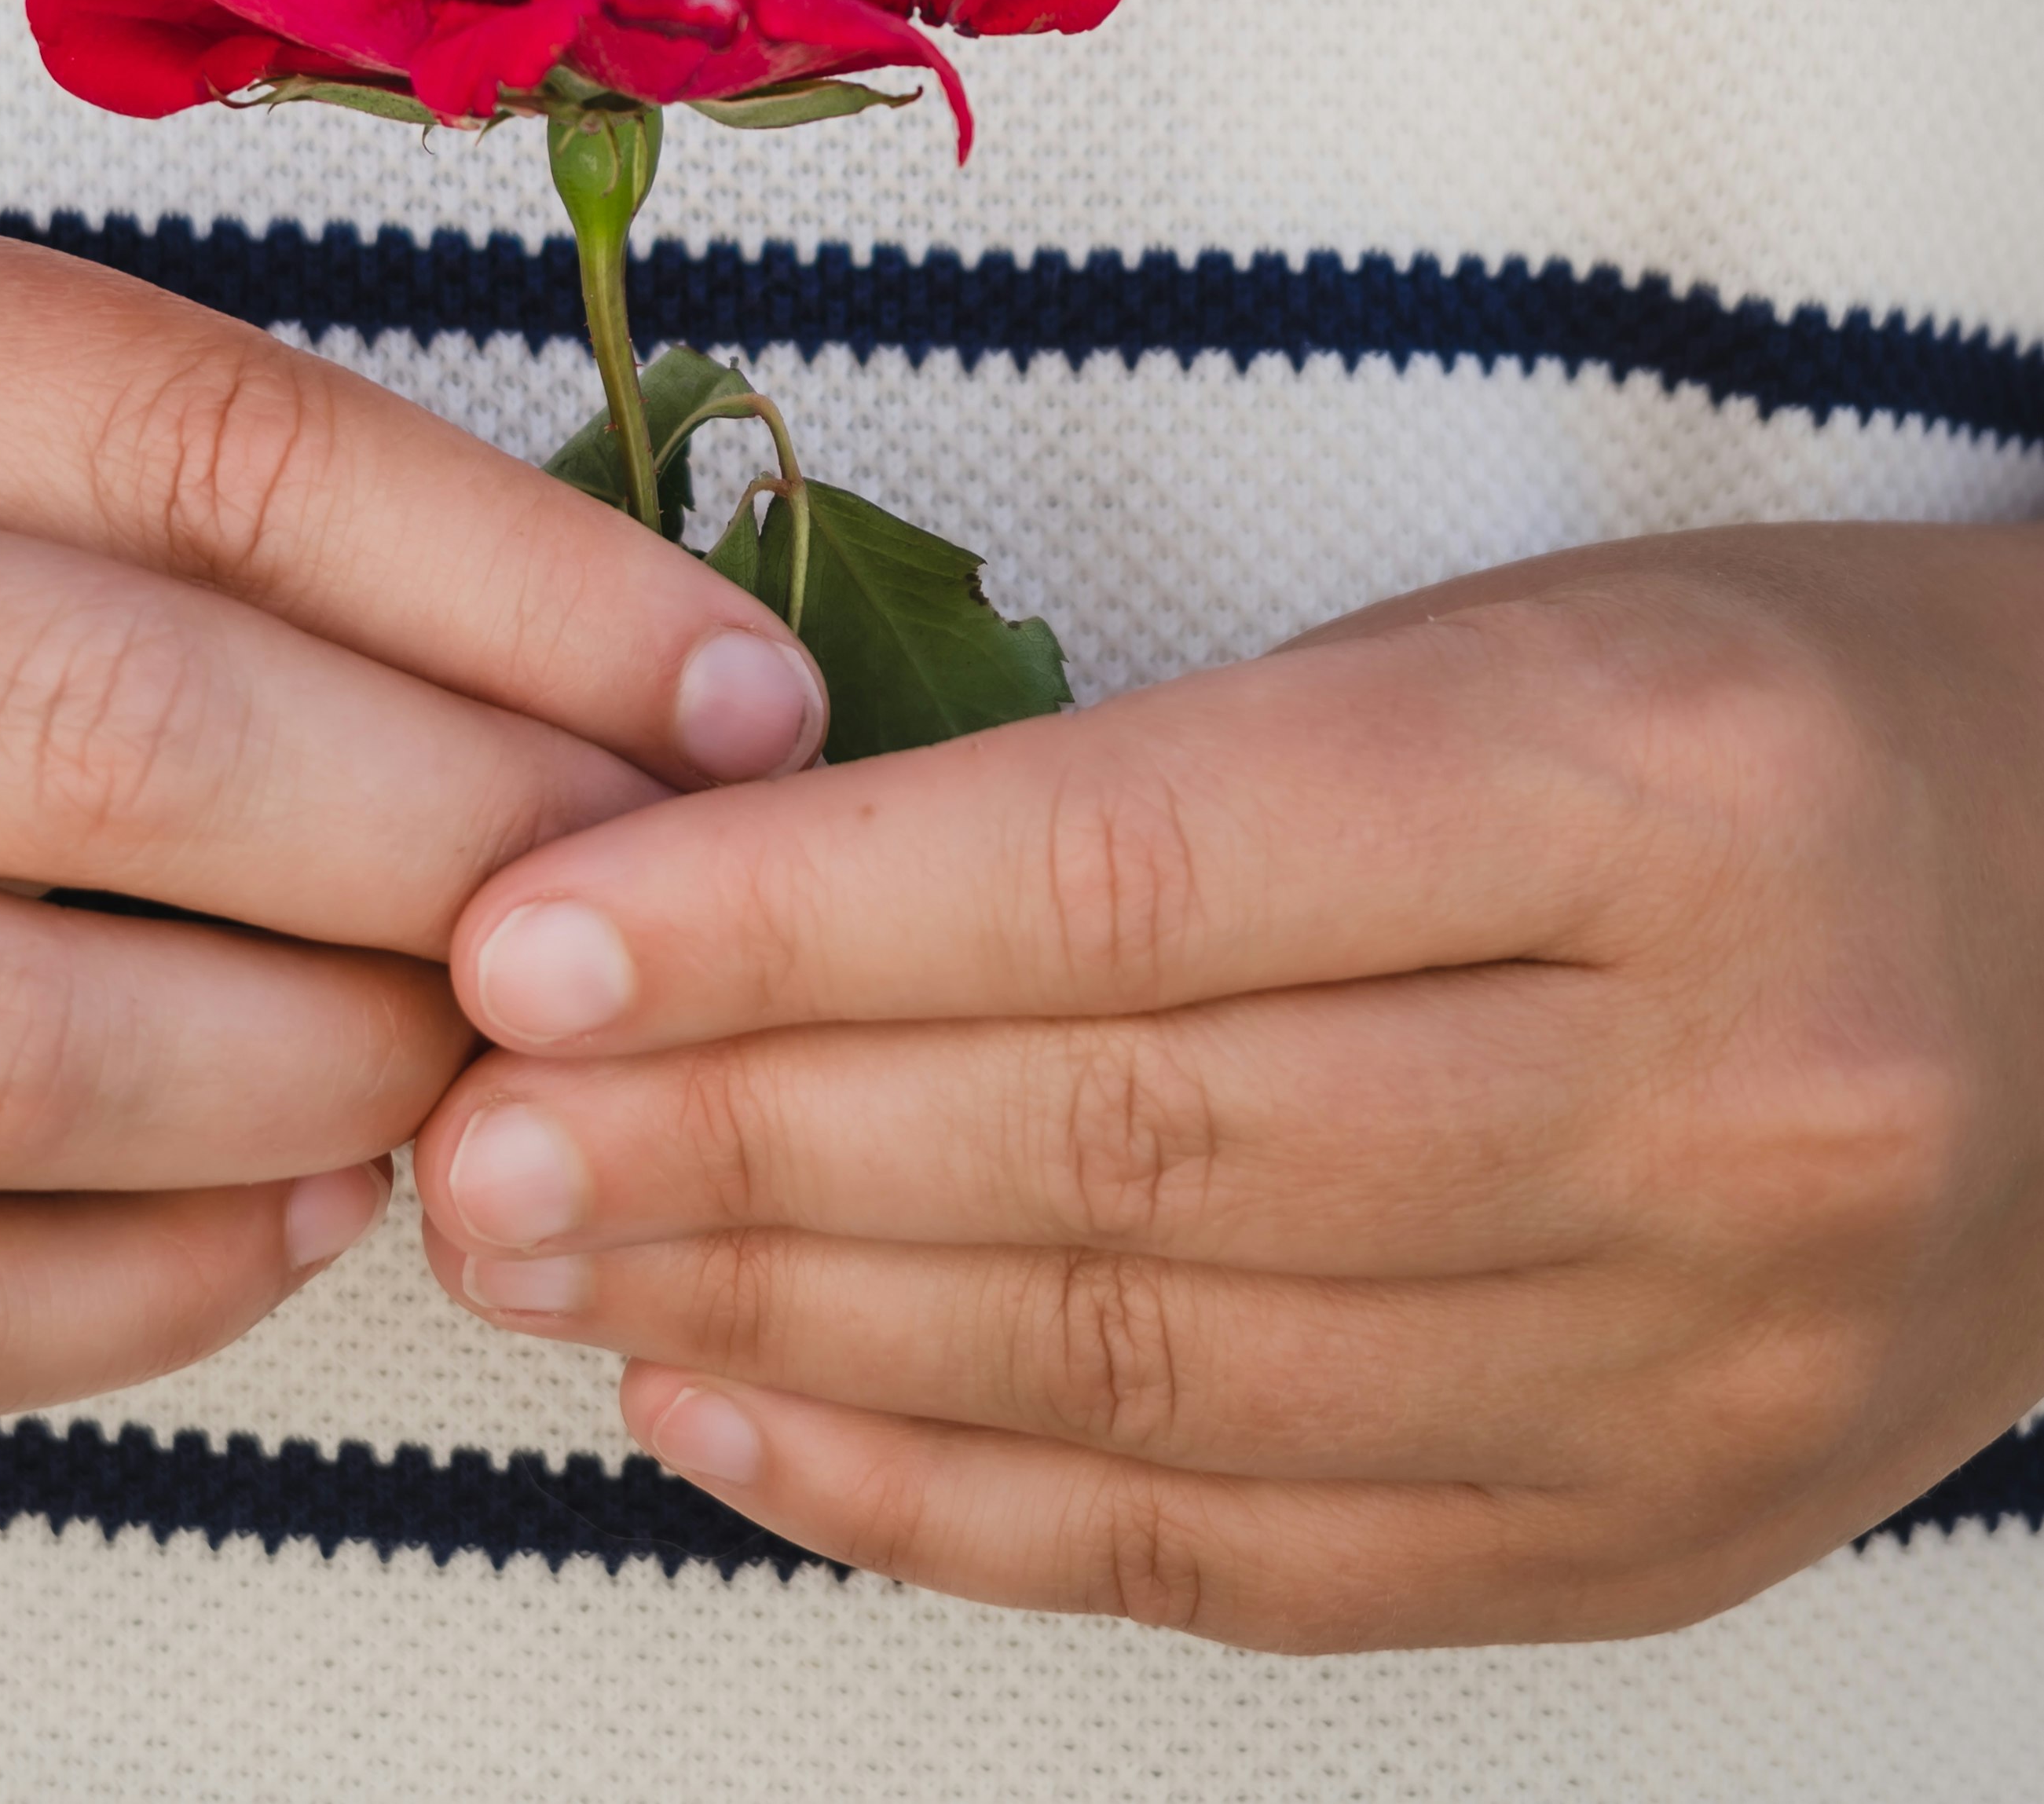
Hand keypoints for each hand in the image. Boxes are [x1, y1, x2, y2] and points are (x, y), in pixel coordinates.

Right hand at [0, 184, 824, 1430]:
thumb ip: (193, 473)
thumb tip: (620, 669)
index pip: (191, 445)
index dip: (517, 587)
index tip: (734, 692)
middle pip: (116, 744)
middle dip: (459, 842)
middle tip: (641, 902)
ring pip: (13, 1060)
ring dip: (331, 1075)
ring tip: (475, 1051)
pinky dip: (156, 1284)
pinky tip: (296, 1208)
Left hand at [416, 521, 2043, 1645]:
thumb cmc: (1741, 718)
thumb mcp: (1486, 648)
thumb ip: (1149, 794)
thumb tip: (735, 915)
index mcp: (1656, 789)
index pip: (1136, 880)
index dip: (797, 926)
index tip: (529, 935)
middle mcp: (1706, 1097)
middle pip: (1123, 1153)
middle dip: (736, 1149)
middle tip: (462, 1137)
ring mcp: (1702, 1367)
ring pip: (1155, 1378)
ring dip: (793, 1333)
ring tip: (538, 1263)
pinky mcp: (1659, 1543)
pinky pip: (1245, 1555)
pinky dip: (956, 1503)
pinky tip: (735, 1417)